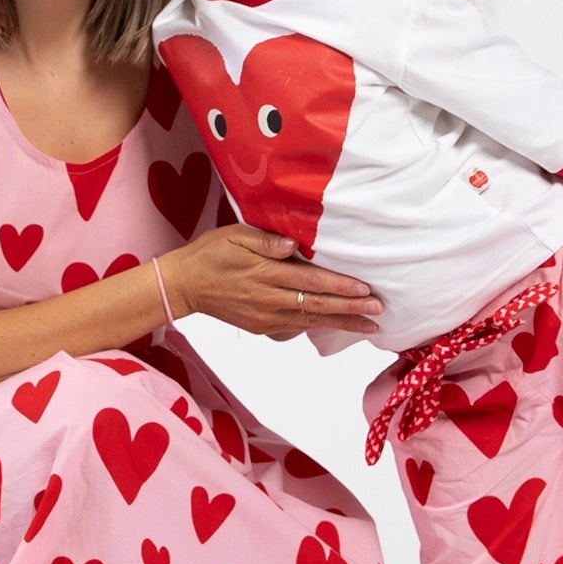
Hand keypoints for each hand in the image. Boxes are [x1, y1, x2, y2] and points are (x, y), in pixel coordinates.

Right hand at [163, 226, 382, 337]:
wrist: (184, 285)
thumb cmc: (211, 254)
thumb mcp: (234, 236)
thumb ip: (265, 240)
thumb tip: (294, 243)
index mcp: (264, 275)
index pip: (311, 281)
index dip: (340, 286)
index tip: (365, 289)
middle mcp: (268, 300)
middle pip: (317, 304)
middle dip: (350, 308)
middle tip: (378, 310)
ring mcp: (266, 318)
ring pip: (311, 320)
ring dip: (341, 323)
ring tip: (370, 326)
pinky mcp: (262, 327)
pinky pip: (296, 327)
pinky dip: (320, 327)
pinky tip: (338, 326)